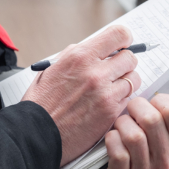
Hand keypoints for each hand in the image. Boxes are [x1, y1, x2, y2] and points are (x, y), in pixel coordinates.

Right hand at [22, 25, 140, 166]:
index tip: (123, 44)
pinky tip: (106, 104)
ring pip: (134, 79)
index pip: (118, 35)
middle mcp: (95, 73)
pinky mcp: (110, 113)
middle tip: (117, 69)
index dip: (124, 38)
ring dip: (125, 82)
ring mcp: (105, 94)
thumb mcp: (54, 67)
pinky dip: (121, 100)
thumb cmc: (42, 103)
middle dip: (125, 62)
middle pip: (130, 58)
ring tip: (111, 88)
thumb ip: (79, 55)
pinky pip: (128, 99)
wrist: (35, 134)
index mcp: (80, 57)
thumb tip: (99, 48)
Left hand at [97, 94, 168, 168]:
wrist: (113, 154)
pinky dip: (112, 139)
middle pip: (152, 120)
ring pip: (134, 137)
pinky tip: (113, 137)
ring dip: (122, 123)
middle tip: (131, 108)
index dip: (159, 101)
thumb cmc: (139, 130)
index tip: (152, 102)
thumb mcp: (163, 120)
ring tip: (121, 123)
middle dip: (136, 106)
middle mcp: (166, 159)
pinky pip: (118, 153)